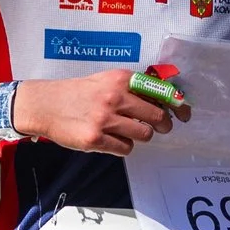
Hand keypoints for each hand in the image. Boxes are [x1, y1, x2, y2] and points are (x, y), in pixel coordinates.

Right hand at [15, 70, 178, 154]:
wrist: (44, 104)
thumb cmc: (77, 93)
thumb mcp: (105, 80)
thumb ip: (131, 88)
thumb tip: (163, 100)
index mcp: (121, 80)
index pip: (160, 92)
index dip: (177, 105)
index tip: (184, 113)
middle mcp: (115, 97)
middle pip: (156, 117)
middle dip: (161, 125)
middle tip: (158, 128)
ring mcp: (105, 119)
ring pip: (143, 135)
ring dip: (139, 136)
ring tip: (125, 132)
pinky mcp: (95, 139)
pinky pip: (125, 149)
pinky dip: (122, 146)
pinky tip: (110, 139)